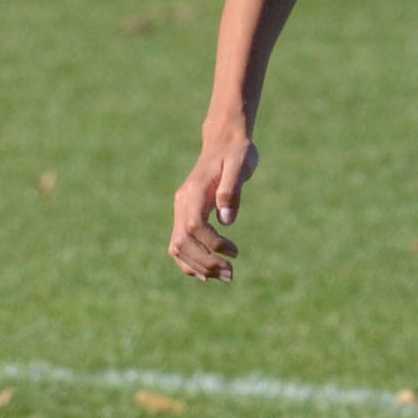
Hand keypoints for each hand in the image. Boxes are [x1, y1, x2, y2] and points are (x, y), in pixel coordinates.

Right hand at [169, 130, 257, 280]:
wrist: (224, 140)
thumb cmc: (236, 152)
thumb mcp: (241, 165)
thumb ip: (232, 190)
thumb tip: (226, 220)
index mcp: (195, 191)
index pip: (194, 227)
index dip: (212, 244)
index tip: (235, 252)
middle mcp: (183, 202)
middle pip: (182, 242)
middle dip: (205, 262)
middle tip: (231, 275)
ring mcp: (181, 208)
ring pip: (177, 246)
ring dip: (198, 266)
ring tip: (224, 276)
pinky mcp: (185, 213)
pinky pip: (179, 243)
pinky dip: (189, 261)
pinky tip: (206, 273)